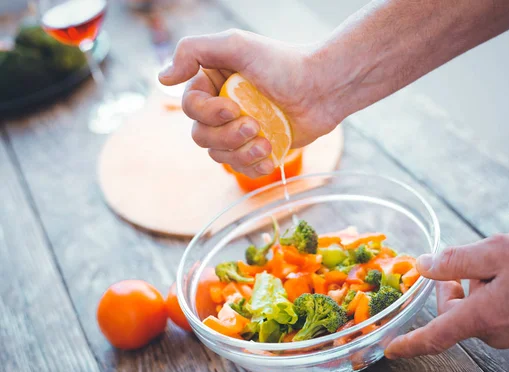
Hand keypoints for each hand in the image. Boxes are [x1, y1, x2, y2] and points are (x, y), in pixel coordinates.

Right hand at [158, 30, 340, 177]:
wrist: (324, 88)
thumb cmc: (284, 64)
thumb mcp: (237, 45)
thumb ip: (193, 51)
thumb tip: (162, 78)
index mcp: (213, 82)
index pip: (191, 107)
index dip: (208, 114)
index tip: (233, 107)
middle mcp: (223, 106)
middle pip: (202, 136)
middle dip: (227, 136)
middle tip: (254, 124)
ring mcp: (240, 129)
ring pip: (219, 155)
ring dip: (241, 152)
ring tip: (266, 141)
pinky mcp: (258, 146)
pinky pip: (242, 167)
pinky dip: (253, 166)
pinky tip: (270, 156)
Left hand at [385, 230, 508, 358]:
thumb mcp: (494, 251)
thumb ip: (453, 261)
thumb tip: (423, 266)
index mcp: (483, 316)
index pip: (436, 336)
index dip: (410, 343)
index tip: (391, 349)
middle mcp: (496, 334)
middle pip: (456, 316)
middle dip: (453, 289)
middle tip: (466, 264)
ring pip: (477, 313)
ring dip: (477, 289)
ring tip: (501, 267)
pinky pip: (496, 316)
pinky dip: (493, 296)